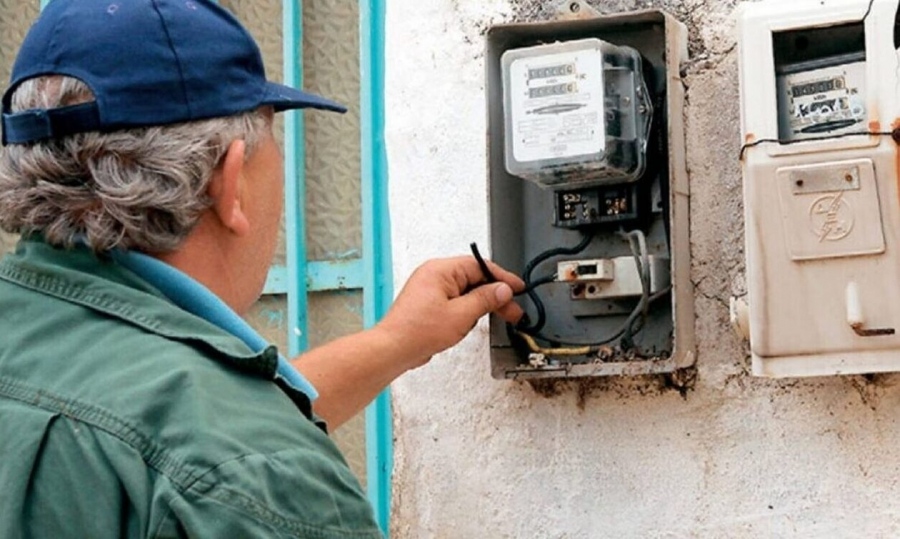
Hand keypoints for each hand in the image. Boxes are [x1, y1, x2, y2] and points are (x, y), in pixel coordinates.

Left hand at [375, 256, 524, 368]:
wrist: (393, 349)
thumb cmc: (417, 331)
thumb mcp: (461, 315)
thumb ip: (485, 300)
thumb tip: (503, 289)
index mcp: (441, 270)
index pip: (480, 266)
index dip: (502, 278)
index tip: (518, 288)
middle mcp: (435, 275)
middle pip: (474, 279)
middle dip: (494, 295)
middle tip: (512, 310)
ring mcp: (431, 290)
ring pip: (466, 292)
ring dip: (481, 305)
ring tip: (494, 319)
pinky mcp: (430, 304)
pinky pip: (456, 302)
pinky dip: (467, 311)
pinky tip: (472, 323)